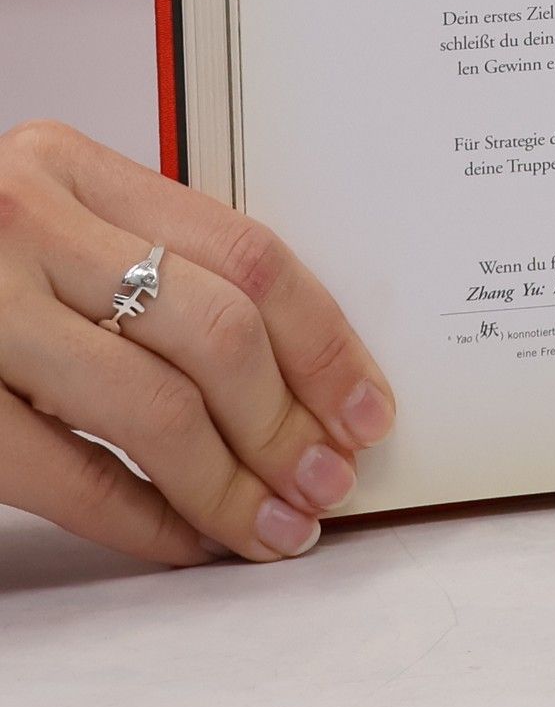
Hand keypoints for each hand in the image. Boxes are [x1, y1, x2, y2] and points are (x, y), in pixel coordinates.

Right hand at [0, 121, 394, 565]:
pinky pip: (63, 472)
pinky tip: (188, 540)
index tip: (368, 405)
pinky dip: (142, 517)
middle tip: (330, 479)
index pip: (247, 251)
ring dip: (232, 483)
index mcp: (70, 166)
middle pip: (214, 332)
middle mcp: (23, 222)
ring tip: (278, 524)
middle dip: (289, 421)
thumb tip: (298, 362)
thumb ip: (147, 257)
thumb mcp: (47, 221)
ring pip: (151, 407)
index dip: (324, 340)